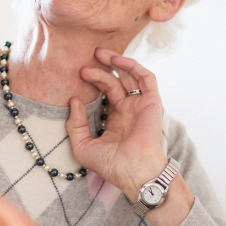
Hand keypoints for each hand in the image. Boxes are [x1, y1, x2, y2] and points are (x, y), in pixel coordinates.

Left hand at [65, 48, 169, 198]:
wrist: (134, 172)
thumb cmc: (111, 165)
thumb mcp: (83, 146)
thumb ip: (75, 124)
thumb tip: (73, 100)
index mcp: (115, 120)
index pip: (103, 94)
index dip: (92, 82)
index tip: (76, 77)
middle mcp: (128, 110)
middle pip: (114, 82)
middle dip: (99, 70)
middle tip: (83, 65)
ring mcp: (140, 105)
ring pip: (129, 76)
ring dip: (116, 62)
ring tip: (98, 53)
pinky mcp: (152, 102)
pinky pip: (146, 78)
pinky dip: (133, 66)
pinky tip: (117, 61)